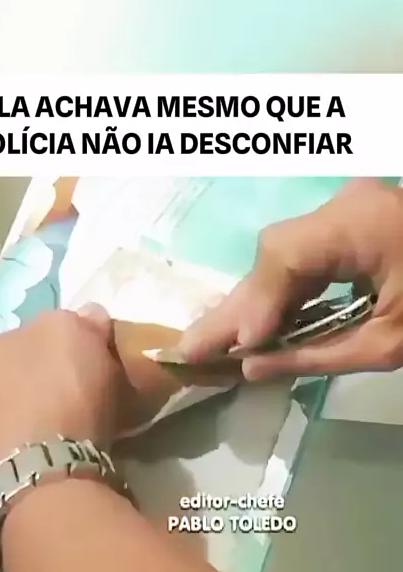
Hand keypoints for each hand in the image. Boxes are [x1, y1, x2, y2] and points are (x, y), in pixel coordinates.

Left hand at [0, 305, 117, 488]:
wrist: (46, 472)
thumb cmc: (57, 391)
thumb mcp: (75, 332)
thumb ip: (81, 321)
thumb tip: (90, 318)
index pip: (22, 338)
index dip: (58, 347)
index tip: (86, 362)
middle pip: (14, 379)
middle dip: (44, 385)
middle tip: (84, 398)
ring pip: (12, 419)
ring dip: (38, 422)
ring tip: (76, 433)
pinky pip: (15, 457)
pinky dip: (32, 455)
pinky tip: (56, 458)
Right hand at [180, 178, 402, 379]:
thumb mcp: (391, 342)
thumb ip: (318, 354)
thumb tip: (254, 367)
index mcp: (362, 223)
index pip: (285, 255)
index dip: (255, 303)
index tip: (237, 349)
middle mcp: (346, 204)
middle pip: (274, 252)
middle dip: (237, 308)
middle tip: (190, 348)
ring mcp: (348, 208)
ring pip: (282, 254)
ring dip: (253, 302)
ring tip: (212, 342)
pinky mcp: (351, 222)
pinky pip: (302, 256)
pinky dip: (280, 292)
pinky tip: (253, 324)